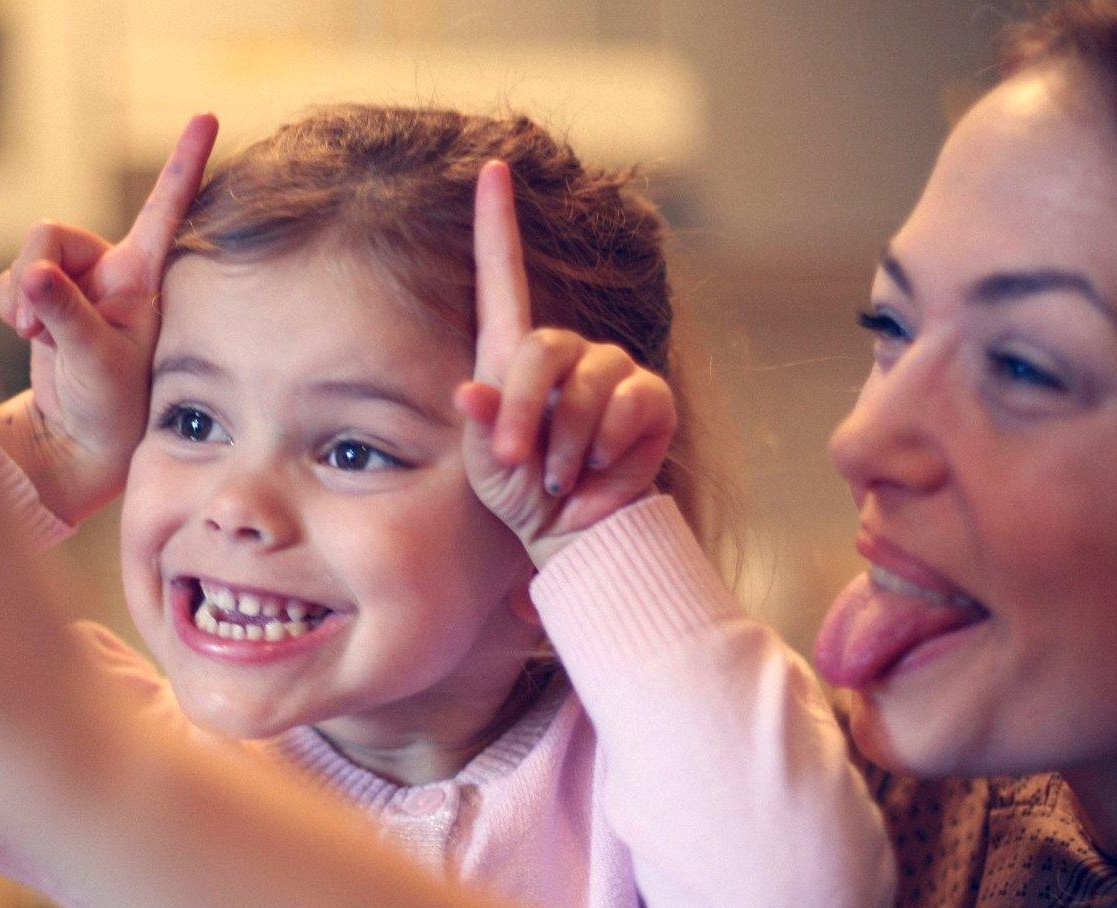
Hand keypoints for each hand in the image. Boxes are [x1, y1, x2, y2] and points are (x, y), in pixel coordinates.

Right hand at [0, 115, 217, 524]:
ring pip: (27, 256)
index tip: (207, 116)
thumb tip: (32, 276)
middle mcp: (110, 273)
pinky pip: (13, 282)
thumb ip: (63, 313)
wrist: (76, 444)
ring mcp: (74, 285)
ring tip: (39, 340)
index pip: (166, 209)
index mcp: (141, 278)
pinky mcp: (45, 302)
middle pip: (52, 230)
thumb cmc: (108, 410)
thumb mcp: (94, 361)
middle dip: (33, 267)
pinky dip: (11, 305)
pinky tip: (29, 337)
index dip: (184, 162)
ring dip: (19, 295)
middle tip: (37, 326)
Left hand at [456, 161, 677, 570]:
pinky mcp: (651, 398)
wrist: (577, 532)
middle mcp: (566, 352)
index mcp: (513, 355)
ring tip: (562, 480)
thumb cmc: (525, 493)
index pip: (502, 275)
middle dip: (521, 413)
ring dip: (568, 444)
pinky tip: (602, 472)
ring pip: (586, 385)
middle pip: (540, 348)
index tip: (492, 166)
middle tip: (516, 462)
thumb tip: (466, 393)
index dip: (496, 221)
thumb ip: (481, 424)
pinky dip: (609, 450)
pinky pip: (630, 407)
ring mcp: (612, 370)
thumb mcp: (487, 465)